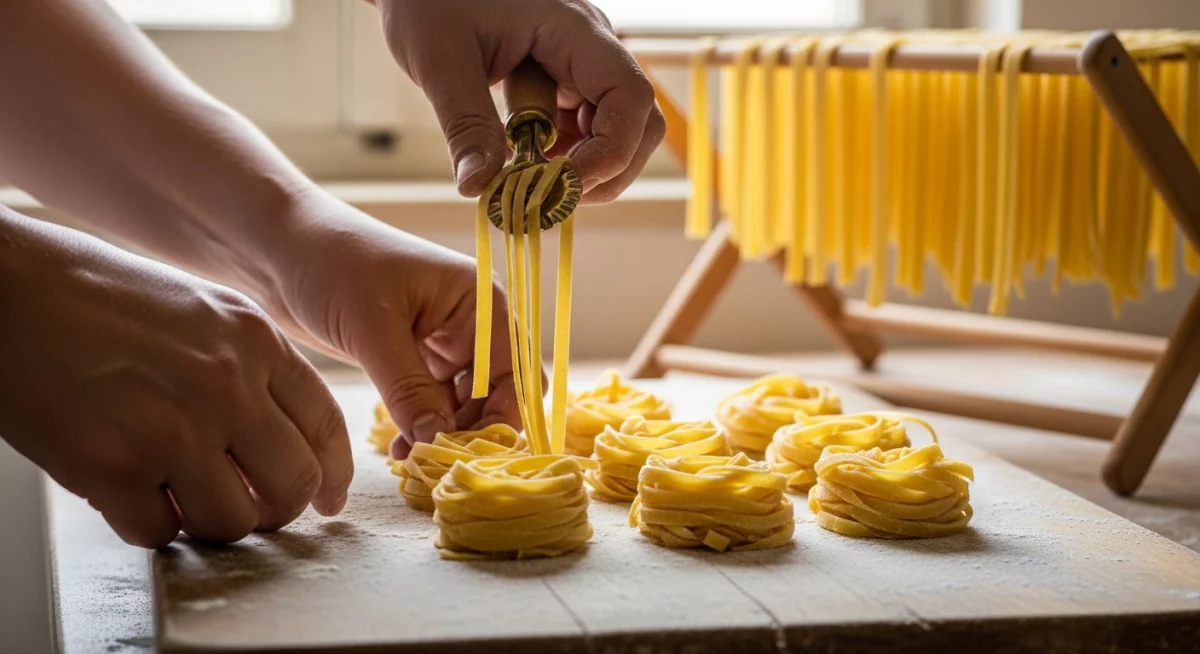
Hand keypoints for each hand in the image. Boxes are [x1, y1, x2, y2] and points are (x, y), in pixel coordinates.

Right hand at [0, 210, 352, 547]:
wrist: (7, 288)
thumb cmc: (97, 297)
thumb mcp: (201, 312)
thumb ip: (250, 370)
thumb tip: (283, 443)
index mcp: (255, 341)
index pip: (325, 426)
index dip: (330, 475)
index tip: (325, 501)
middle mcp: (227, 385)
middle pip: (293, 484)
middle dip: (274, 508)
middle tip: (244, 505)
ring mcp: (173, 428)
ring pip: (233, 520)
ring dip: (209, 521)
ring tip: (178, 495)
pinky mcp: (112, 466)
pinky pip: (159, 532)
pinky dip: (148, 524)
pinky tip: (128, 491)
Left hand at [260, 190, 521, 459]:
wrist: (281, 249)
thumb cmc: (332, 265)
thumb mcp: (373, 329)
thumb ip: (409, 388)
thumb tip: (437, 442)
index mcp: (480, 301)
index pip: (515, 370)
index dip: (502, 414)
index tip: (470, 452)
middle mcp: (473, 324)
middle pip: (497, 393)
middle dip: (473, 430)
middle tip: (437, 461)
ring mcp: (445, 344)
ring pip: (465, 405)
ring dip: (445, 434)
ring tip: (410, 458)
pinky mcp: (415, 361)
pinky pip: (434, 405)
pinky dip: (423, 428)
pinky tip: (399, 447)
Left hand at [376, 0, 665, 202]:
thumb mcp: (440, 60)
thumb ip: (465, 124)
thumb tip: (479, 187)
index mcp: (573, 29)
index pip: (629, 96)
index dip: (611, 152)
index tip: (563, 184)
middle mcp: (590, 49)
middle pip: (638, 123)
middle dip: (605, 170)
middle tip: (549, 195)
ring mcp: (581, 68)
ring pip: (616, 133)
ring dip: (581, 169)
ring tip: (526, 179)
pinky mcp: (565, 84)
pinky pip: (583, 132)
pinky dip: (561, 159)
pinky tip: (522, 161)